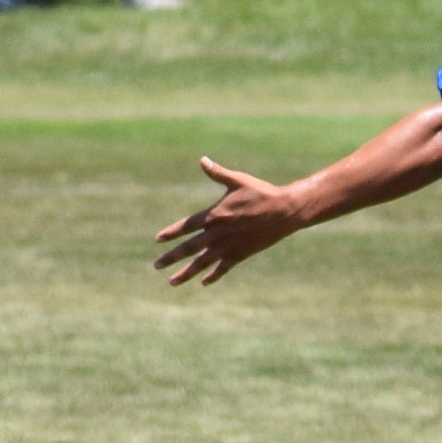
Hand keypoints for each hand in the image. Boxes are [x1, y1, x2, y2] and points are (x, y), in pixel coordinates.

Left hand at [156, 158, 318, 284]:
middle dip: (171, 257)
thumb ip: (217, 174)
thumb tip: (203, 160)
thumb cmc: (261, 193)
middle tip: (156, 265)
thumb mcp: (238, 181)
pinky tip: (204, 282)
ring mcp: (228, 246)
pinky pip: (223, 268)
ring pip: (202, 262)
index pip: (186, 226)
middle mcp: (217, 234)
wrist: (285, 211)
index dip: (171, 233)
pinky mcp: (241, 254)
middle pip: (189, 248)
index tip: (158, 240)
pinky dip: (213, 275)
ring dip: (186, 273)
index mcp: (214, 215)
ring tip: (172, 282)